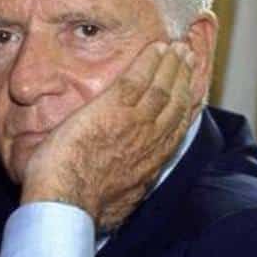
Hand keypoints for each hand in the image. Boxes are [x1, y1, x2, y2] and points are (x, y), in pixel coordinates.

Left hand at [21, 40, 205, 230]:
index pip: (175, 130)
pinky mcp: (113, 109)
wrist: (65, 204)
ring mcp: (134, 124)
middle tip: (189, 58)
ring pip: (162, 88)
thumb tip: (119, 200)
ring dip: (171, 64)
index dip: (185, 107)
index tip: (190, 91)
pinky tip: (155, 47)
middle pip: (175, 104)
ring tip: (177, 47)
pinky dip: (150, 60)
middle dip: (184, 78)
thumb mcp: (111, 206)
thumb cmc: (76, 209)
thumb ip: (121, 194)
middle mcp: (150, 143)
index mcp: (149, 167)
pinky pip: (138, 78)